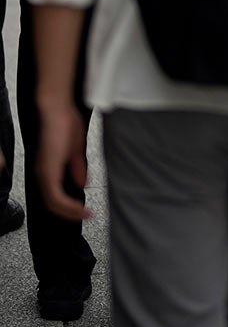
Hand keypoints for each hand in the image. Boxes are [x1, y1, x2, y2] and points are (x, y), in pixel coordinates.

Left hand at [35, 96, 90, 221]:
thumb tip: (82, 184)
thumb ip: (78, 168)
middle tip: (87, 216)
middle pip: (52, 204)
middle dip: (70, 213)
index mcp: (48, 169)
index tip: (85, 210)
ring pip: (53, 204)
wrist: (58, 110)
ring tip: (87, 215)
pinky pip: (55, 198)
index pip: (55, 196)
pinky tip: (81, 208)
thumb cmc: (65, 123)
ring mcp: (44, 174)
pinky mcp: (47, 172)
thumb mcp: (75, 151)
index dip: (69, 206)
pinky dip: (69, 206)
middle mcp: (43, 174)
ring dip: (70, 212)